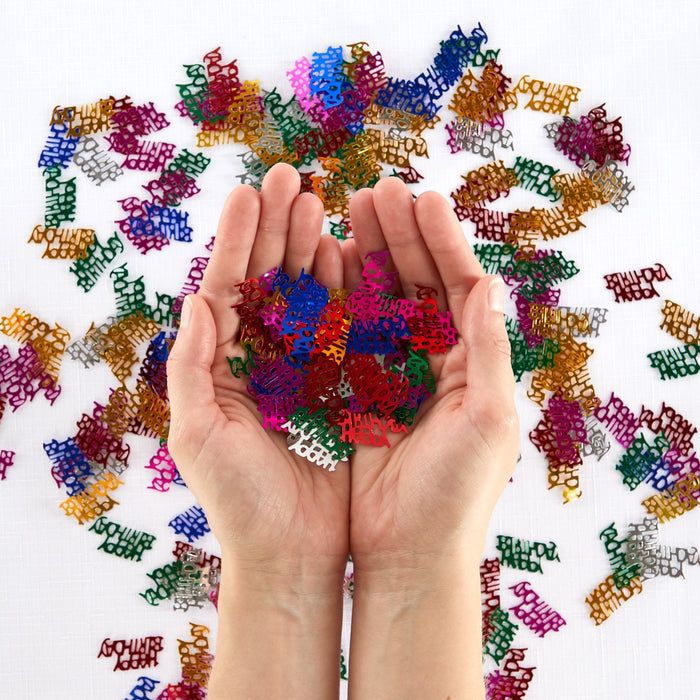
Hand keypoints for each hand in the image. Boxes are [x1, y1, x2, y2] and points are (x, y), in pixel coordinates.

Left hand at [167, 163, 349, 572]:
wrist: (294, 551)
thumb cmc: (238, 501)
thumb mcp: (199, 435)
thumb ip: (191, 367)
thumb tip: (194, 299)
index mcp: (221, 364)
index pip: (226, 288)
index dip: (235, 239)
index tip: (249, 191)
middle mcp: (260, 358)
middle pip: (267, 280)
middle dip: (276, 228)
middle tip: (291, 178)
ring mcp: (302, 367)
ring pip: (307, 296)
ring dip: (311, 248)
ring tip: (321, 203)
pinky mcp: (339, 385)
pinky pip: (342, 329)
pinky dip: (344, 291)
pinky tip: (349, 256)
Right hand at [343, 176, 518, 570]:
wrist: (408, 553)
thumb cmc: (455, 495)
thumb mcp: (487, 420)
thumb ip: (490, 350)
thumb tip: (493, 281)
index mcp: (474, 363)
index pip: (461, 286)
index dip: (443, 240)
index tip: (422, 196)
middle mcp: (437, 362)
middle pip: (419, 284)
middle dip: (401, 236)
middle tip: (377, 190)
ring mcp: (396, 373)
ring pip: (381, 301)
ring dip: (368, 257)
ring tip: (347, 211)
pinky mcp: (360, 391)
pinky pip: (350, 333)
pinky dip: (339, 298)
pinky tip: (325, 263)